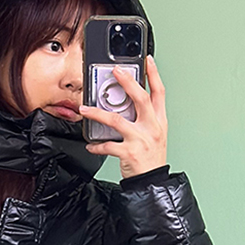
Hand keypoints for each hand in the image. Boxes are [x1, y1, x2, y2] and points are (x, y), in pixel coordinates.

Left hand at [80, 53, 167, 178]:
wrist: (152, 183)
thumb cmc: (152, 159)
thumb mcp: (155, 135)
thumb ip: (144, 119)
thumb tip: (127, 104)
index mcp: (159, 121)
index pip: (159, 93)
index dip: (154, 75)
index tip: (147, 60)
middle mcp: (152, 128)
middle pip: (141, 98)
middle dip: (128, 82)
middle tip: (116, 71)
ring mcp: (140, 139)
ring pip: (116, 120)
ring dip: (97, 113)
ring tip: (85, 110)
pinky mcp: (129, 152)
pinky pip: (108, 145)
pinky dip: (96, 145)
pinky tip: (90, 145)